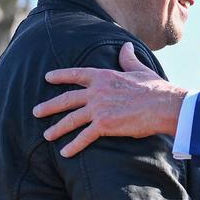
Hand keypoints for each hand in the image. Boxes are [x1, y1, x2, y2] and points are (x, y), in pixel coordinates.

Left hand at [33, 43, 186, 156]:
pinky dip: (73, 146)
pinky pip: (84, 137)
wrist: (164, 105)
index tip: (47, 77)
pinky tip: (64, 152)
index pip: (77, 74)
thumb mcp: (140, 69)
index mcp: (104, 76)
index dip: (61, 76)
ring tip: (46, 136)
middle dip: (49, 106)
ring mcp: (99, 108)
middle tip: (36, 111)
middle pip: (67, 99)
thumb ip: (129, 59)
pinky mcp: (104, 125)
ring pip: (71, 119)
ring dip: (57, 128)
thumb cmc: (155, 88)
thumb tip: (126, 46)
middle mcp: (97, 91)